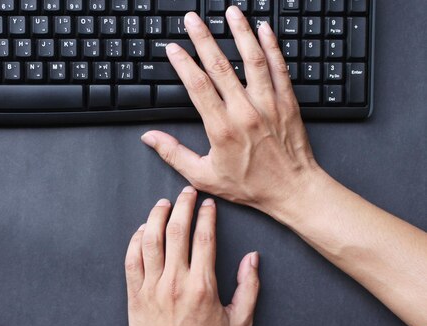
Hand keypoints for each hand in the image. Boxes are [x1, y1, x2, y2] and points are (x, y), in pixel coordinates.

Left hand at [125, 187, 259, 325]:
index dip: (206, 215)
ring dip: (156, 216)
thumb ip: (249, 288)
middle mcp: (175, 282)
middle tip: (187, 193)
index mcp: (202, 286)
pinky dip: (135, 241)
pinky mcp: (135, 295)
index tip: (208, 204)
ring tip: (163, 204)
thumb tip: (252, 259)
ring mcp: (151, 287)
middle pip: (176, 230)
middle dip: (183, 205)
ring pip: (150, 240)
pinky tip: (141, 231)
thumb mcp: (239, 323)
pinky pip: (131, 259)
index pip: (203, 238)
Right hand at [141, 7, 319, 215]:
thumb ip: (174, 154)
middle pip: (220, 65)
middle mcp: (245, 111)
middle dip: (204, 37)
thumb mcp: (204, 176)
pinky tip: (264, 29)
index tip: (173, 48)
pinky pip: (279, 67)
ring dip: (240, 31)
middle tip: (193, 19)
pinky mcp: (288, 102)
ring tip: (230, 12)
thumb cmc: (251, 186)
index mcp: (222, 128)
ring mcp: (269, 104)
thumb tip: (150, 138)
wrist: (292, 190)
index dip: (183, 63)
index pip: (197, 86)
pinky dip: (272, 46)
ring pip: (253, 59)